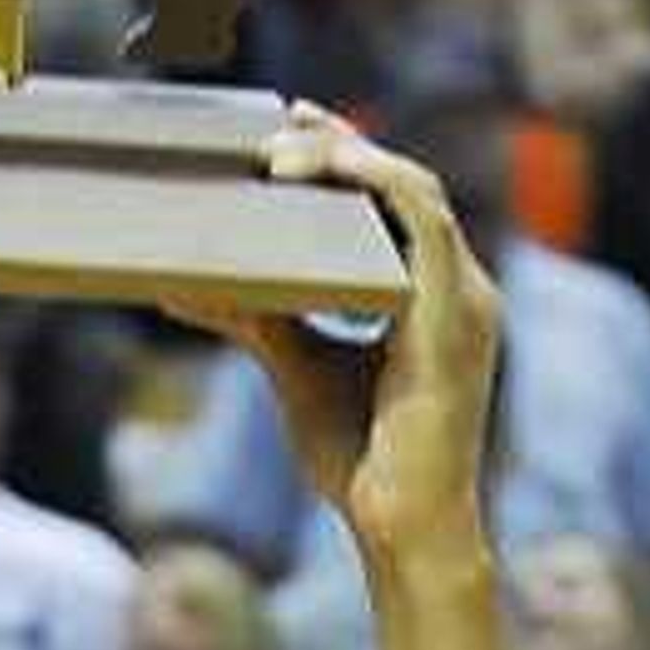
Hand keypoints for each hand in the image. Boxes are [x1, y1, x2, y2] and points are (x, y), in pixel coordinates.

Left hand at [179, 104, 502, 569]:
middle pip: (402, 184)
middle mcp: (458, 289)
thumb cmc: (359, 463)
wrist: (401, 528)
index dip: (346, 159)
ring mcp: (464, 298)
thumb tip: (185, 283)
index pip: (395, 205)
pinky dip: (372, 181)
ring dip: (347, 157)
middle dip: (342, 142)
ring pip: (412, 187)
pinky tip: (321, 168)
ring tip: (281, 154)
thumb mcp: (297, 369)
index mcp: (432, 300)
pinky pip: (421, 216)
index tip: (288, 133)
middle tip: (279, 121)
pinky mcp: (455, 312)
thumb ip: (257, 318)